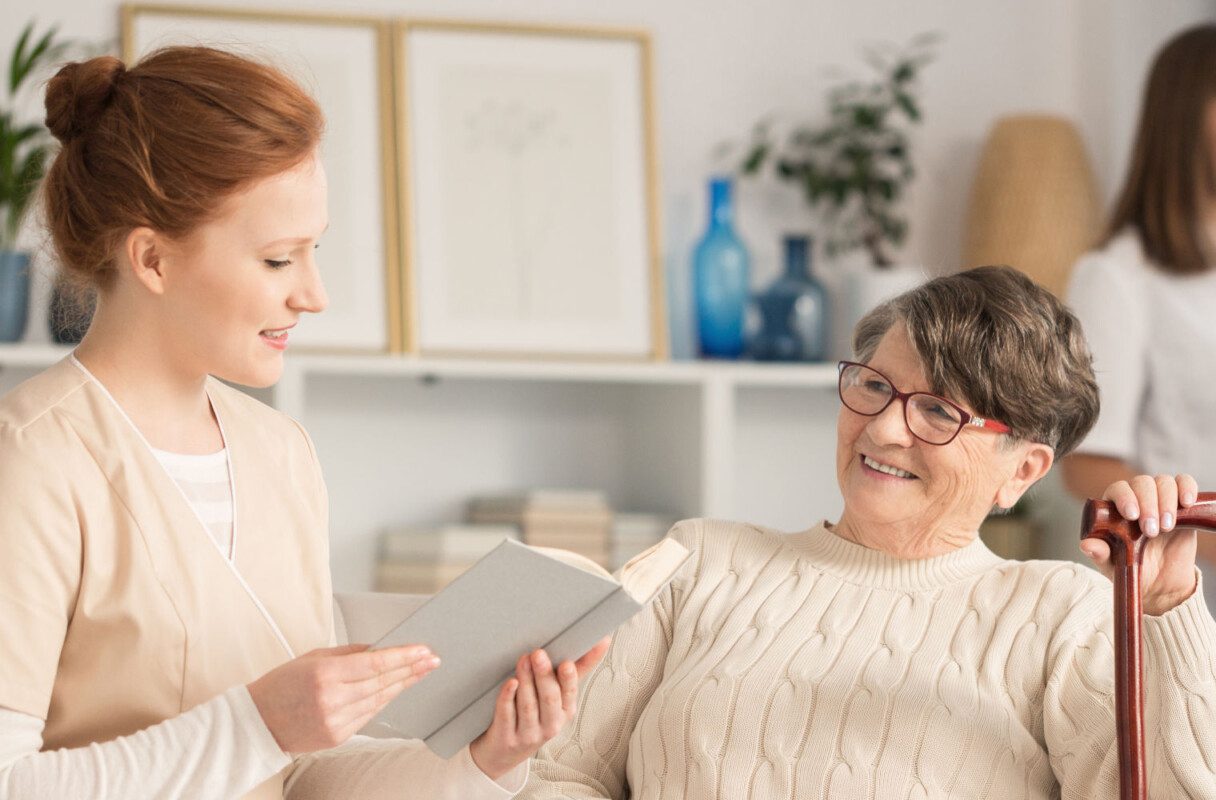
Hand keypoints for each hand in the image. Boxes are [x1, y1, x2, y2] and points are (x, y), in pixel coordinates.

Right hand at [248, 643, 439, 753]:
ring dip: (402, 685)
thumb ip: (350, 653)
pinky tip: (394, 690)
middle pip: (382, 682)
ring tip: (420, 672)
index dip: (403, 657)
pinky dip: (382, 701)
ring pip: (379, 700)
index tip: (423, 650)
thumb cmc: (282, 684)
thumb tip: (381, 649)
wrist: (258, 722)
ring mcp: (336, 721)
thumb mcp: (313, 657)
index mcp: (325, 674)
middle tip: (432, 659)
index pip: (375, 663)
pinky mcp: (338, 736)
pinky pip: (369, 715)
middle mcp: (332, 699)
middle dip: (411, 669)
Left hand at [469, 637, 610, 779]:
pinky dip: (508, 698)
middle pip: (549, 699)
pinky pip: (507, 715)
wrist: (507, 751)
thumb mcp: (559, 695)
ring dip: (526, 680)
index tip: (566, 663)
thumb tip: (603, 640)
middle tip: (538, 653)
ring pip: (528, 706)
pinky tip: (510, 683)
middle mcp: (550, 725)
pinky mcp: (507, 737)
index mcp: (565, 712)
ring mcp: (528, 734)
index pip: (569, 693)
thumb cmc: (537, 715)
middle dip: (544, 675)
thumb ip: (578, 668)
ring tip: (523, 660)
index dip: (568, 679)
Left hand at [1081, 473, 1199, 614]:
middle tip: (1151, 531)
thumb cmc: (1132, 569)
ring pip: (1163, 482)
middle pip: (1142, 483)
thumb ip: (1100, 554)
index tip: (1131, 515)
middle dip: (1147, 504)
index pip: (1118, 489)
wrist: (1161, 584)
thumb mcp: (1112, 565)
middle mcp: (1137, 499)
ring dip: (1166, 501)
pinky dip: (1187, 487)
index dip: (1124, 497)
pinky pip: (1185, 483)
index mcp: (1115, 508)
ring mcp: (1160, 499)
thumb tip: (1086, 545)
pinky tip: (1186, 503)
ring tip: (1166, 527)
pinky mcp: (1182, 505)